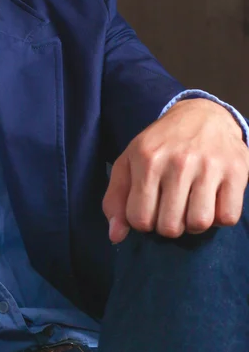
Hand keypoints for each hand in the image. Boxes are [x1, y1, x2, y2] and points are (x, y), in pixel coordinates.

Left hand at [103, 98, 248, 242]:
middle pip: (169, 226)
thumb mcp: (128, 162)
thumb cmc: (159, 145)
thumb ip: (115, 199)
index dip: (142, 221)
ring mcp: (209, 166)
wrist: (201, 115)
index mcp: (146, 159)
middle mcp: (177, 162)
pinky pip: (227, 217)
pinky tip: (211, 201)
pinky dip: (219, 217)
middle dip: (167, 225)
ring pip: (199, 224)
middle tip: (170, 208)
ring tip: (189, 206)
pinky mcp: (237, 171)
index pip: (139, 219)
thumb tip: (115, 236)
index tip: (148, 208)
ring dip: (193, 224)